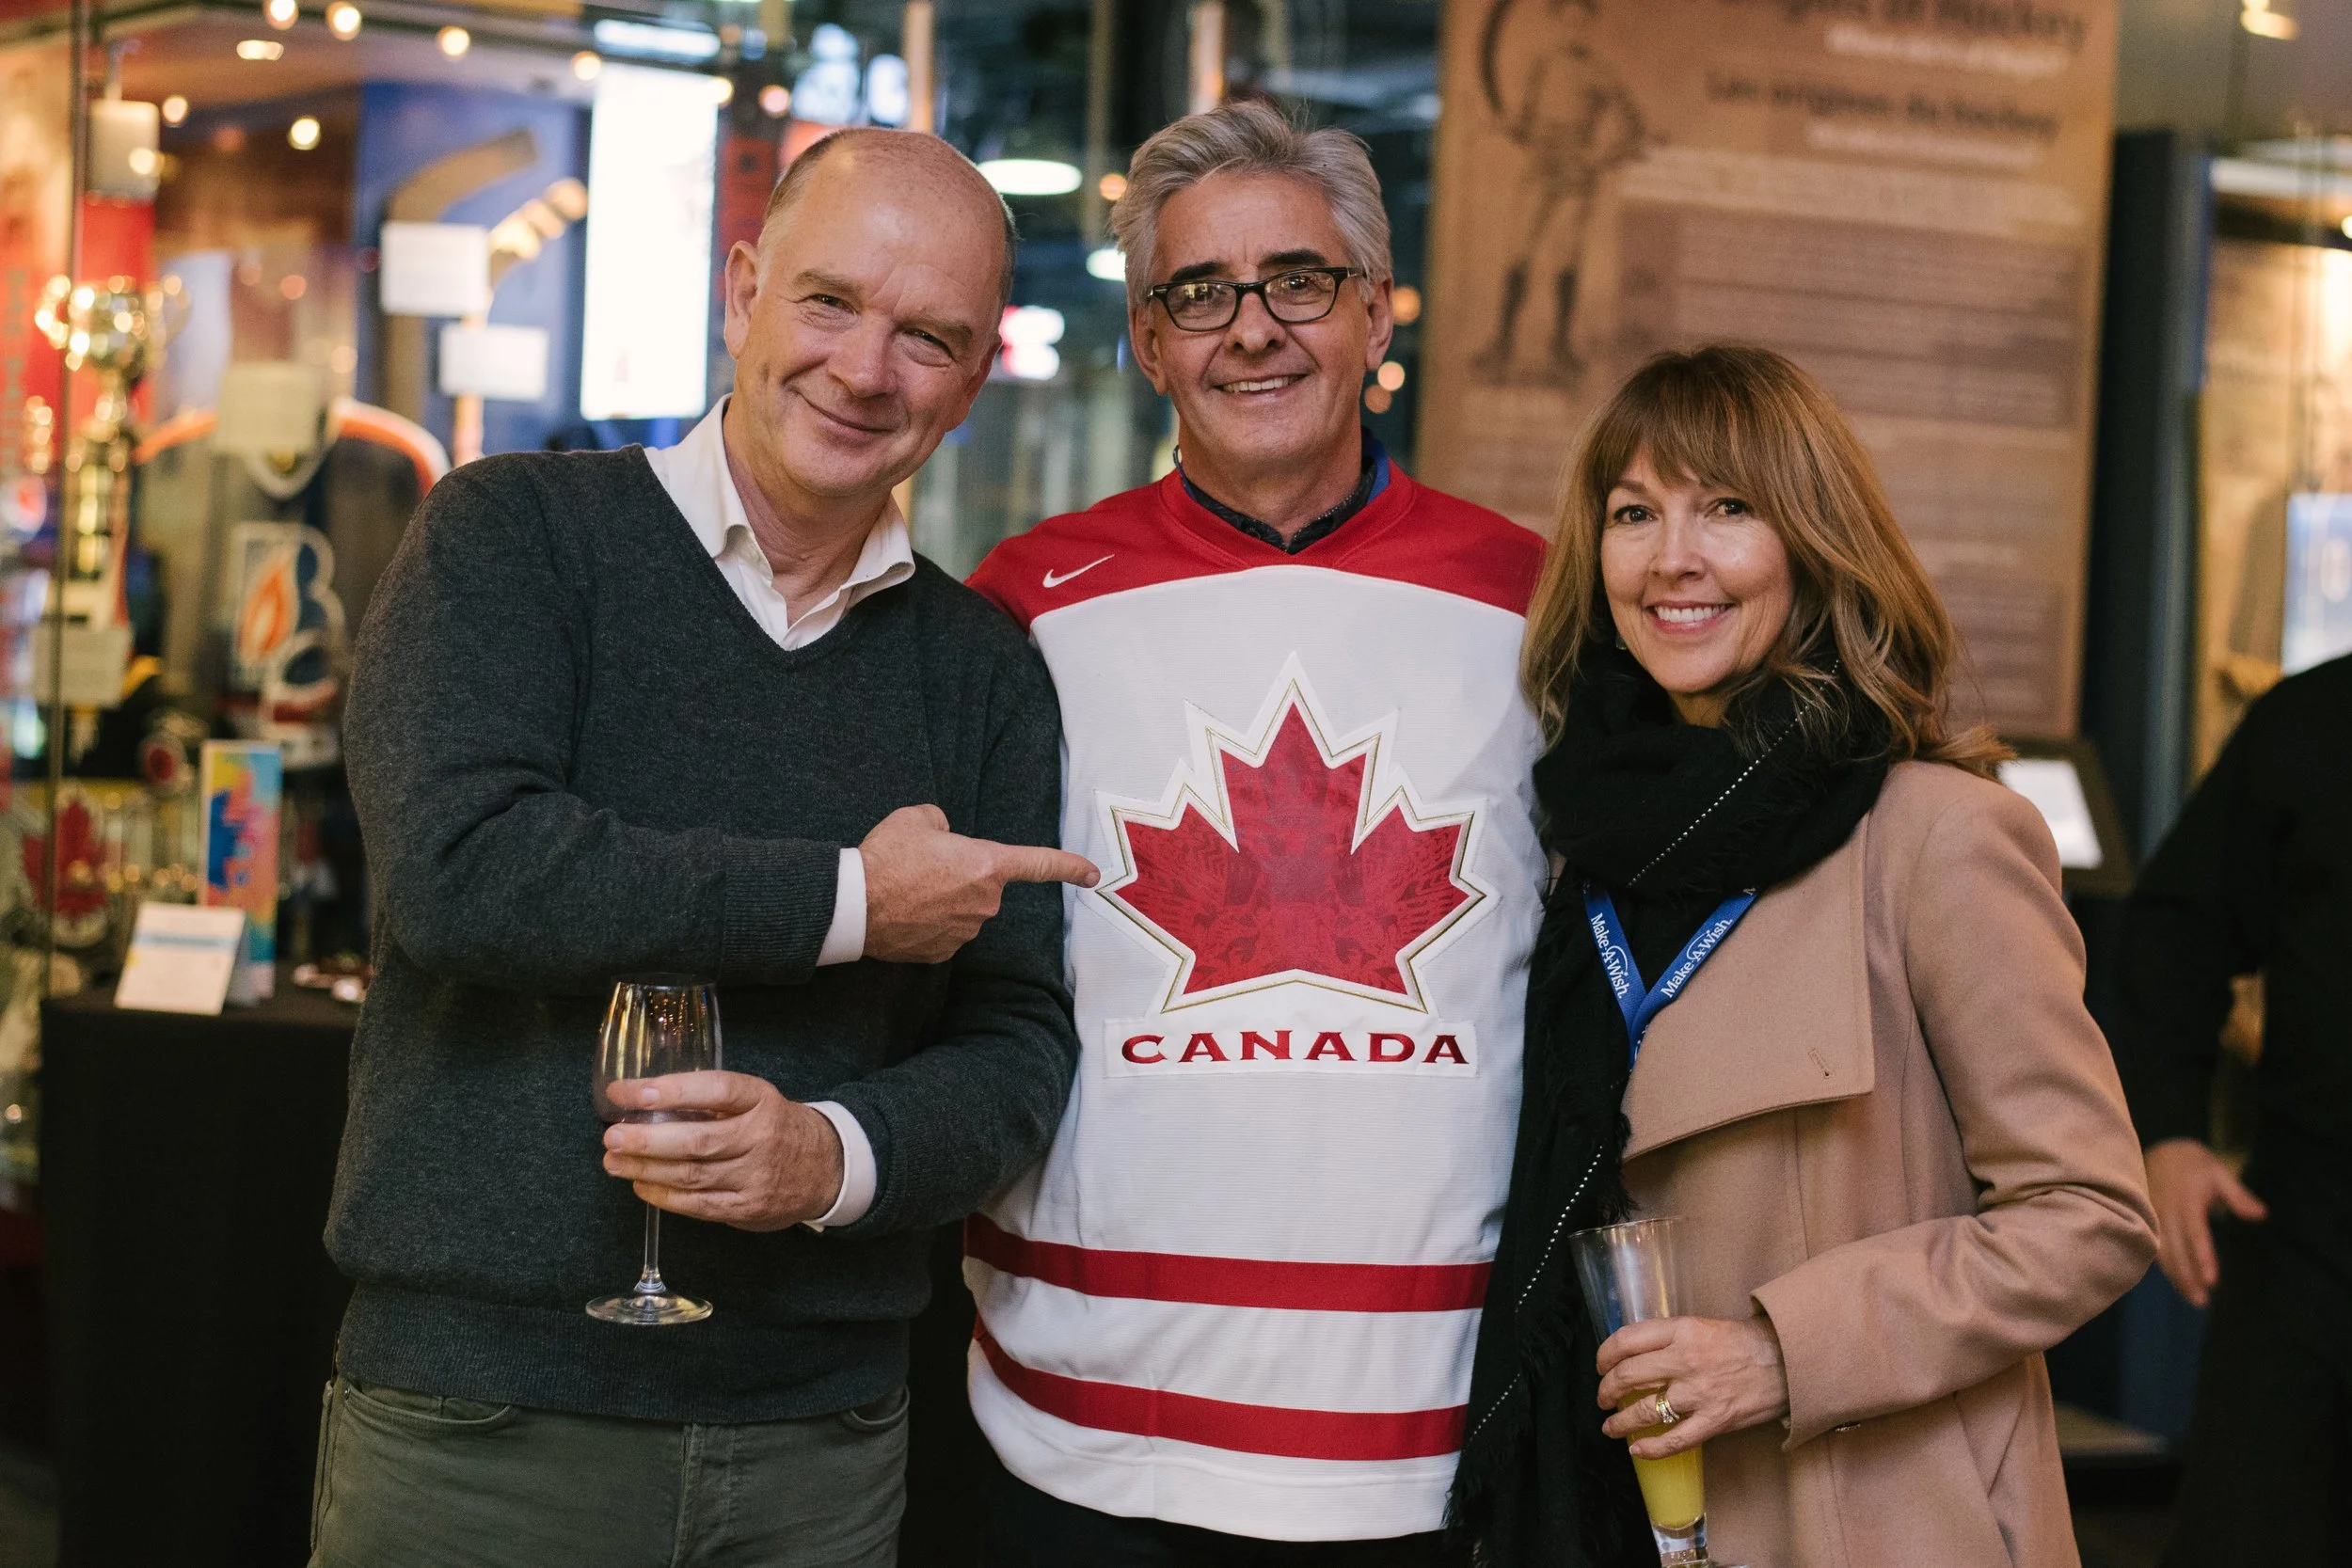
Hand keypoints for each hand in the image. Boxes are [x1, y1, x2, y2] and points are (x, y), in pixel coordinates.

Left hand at [601, 1070, 843, 1231]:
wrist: (826, 1168)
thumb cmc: (777, 1126)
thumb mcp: (757, 1099)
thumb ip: (712, 1099)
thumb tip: (645, 1099)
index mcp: (762, 1100)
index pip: (715, 1089)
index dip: (669, 1090)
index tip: (628, 1091)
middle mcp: (761, 1138)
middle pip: (697, 1140)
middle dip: (646, 1139)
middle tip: (612, 1135)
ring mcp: (755, 1177)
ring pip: (692, 1175)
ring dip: (646, 1169)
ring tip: (614, 1160)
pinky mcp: (747, 1209)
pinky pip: (698, 1205)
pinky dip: (664, 1196)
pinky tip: (641, 1184)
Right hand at [859, 804, 1098, 963]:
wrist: (855, 904)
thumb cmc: (887, 857)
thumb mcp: (917, 818)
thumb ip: (942, 823)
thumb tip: (944, 837)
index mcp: (987, 865)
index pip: (1039, 865)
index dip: (1069, 867)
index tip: (1094, 875)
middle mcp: (985, 903)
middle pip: (984, 883)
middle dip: (961, 873)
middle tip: (922, 866)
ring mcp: (966, 931)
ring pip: (963, 908)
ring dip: (943, 898)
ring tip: (907, 888)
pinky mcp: (944, 952)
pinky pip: (945, 931)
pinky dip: (929, 922)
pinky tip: (904, 912)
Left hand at [1596, 1315, 1788, 1459]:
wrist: (1787, 1361)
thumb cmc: (1743, 1342)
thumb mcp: (1701, 1325)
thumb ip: (1668, 1338)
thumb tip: (1632, 1355)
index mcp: (1682, 1331)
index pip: (1627, 1341)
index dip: (1604, 1355)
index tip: (1600, 1366)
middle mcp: (1686, 1360)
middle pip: (1628, 1376)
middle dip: (1607, 1390)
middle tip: (1603, 1398)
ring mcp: (1700, 1393)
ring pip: (1645, 1410)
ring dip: (1620, 1422)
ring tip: (1611, 1426)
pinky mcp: (1715, 1420)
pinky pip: (1676, 1440)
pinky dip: (1651, 1449)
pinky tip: (1636, 1450)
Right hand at [2146, 1137, 2266, 1306]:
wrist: (2161, 1150)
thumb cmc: (2194, 1164)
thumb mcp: (2220, 1173)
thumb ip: (2239, 1196)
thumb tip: (2261, 1215)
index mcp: (2187, 1200)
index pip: (2195, 1233)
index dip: (2203, 1257)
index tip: (2212, 1280)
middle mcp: (2167, 1211)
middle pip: (2176, 1249)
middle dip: (2188, 1276)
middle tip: (2201, 1302)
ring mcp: (2154, 1216)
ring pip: (2162, 1252)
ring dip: (2176, 1277)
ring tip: (2192, 1298)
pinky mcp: (2148, 1221)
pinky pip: (2154, 1248)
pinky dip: (2164, 1267)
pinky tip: (2176, 1282)